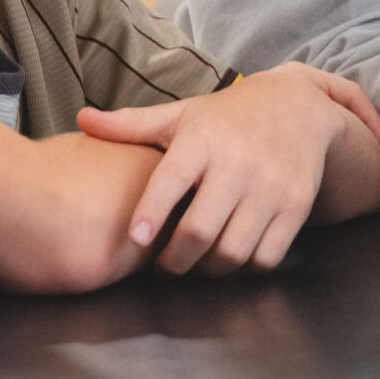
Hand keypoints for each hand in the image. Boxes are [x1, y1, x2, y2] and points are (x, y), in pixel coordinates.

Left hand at [77, 65, 379, 275]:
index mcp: (202, 139)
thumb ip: (131, 125)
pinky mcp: (297, 205)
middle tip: (163, 268)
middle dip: (175, 261)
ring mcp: (271, 186)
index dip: (152, 212)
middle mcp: (238, 162)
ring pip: (233, 251)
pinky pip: (266, 256)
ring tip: (196, 265)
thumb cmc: (226, 118)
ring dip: (209, 270)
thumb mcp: (182, 115)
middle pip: (200, 229)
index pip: (171, 179)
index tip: (135, 237)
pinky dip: (245, 268)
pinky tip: (231, 258)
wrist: (299, 107)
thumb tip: (80, 119)